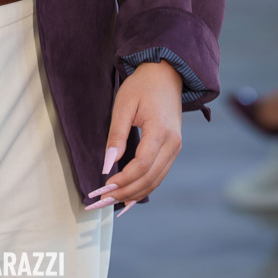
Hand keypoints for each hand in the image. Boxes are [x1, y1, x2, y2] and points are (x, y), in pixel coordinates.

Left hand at [88, 60, 183, 213]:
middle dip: (125, 193)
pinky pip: (159, 175)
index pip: (142, 165)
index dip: (123, 180)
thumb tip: (107, 165)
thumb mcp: (123, 105)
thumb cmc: (142, 86)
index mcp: (161, 131)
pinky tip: (129, 198)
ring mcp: (175, 148)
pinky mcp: (173, 150)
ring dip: (134, 194)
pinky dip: (144, 188)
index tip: (104, 187)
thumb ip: (116, 135)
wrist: (165, 74)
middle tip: (102, 201)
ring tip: (111, 203)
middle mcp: (173, 144)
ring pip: (155, 181)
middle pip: (149, 178)